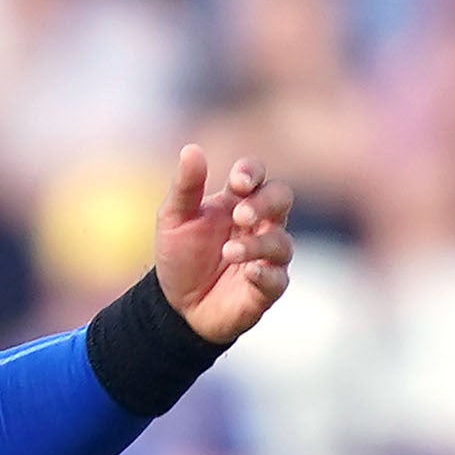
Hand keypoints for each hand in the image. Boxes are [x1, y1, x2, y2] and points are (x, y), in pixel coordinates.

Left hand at [151, 146, 294, 345]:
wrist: (176, 306)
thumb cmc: (181, 256)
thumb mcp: (174, 219)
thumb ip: (185, 186)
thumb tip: (191, 149)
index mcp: (237, 201)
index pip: (257, 175)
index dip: (252, 173)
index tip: (237, 182)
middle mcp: (259, 224)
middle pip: (281, 199)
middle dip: (264, 203)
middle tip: (241, 216)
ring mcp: (267, 257)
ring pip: (281, 241)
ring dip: (258, 244)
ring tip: (229, 252)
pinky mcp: (267, 288)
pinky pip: (278, 279)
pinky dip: (266, 274)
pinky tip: (249, 272)